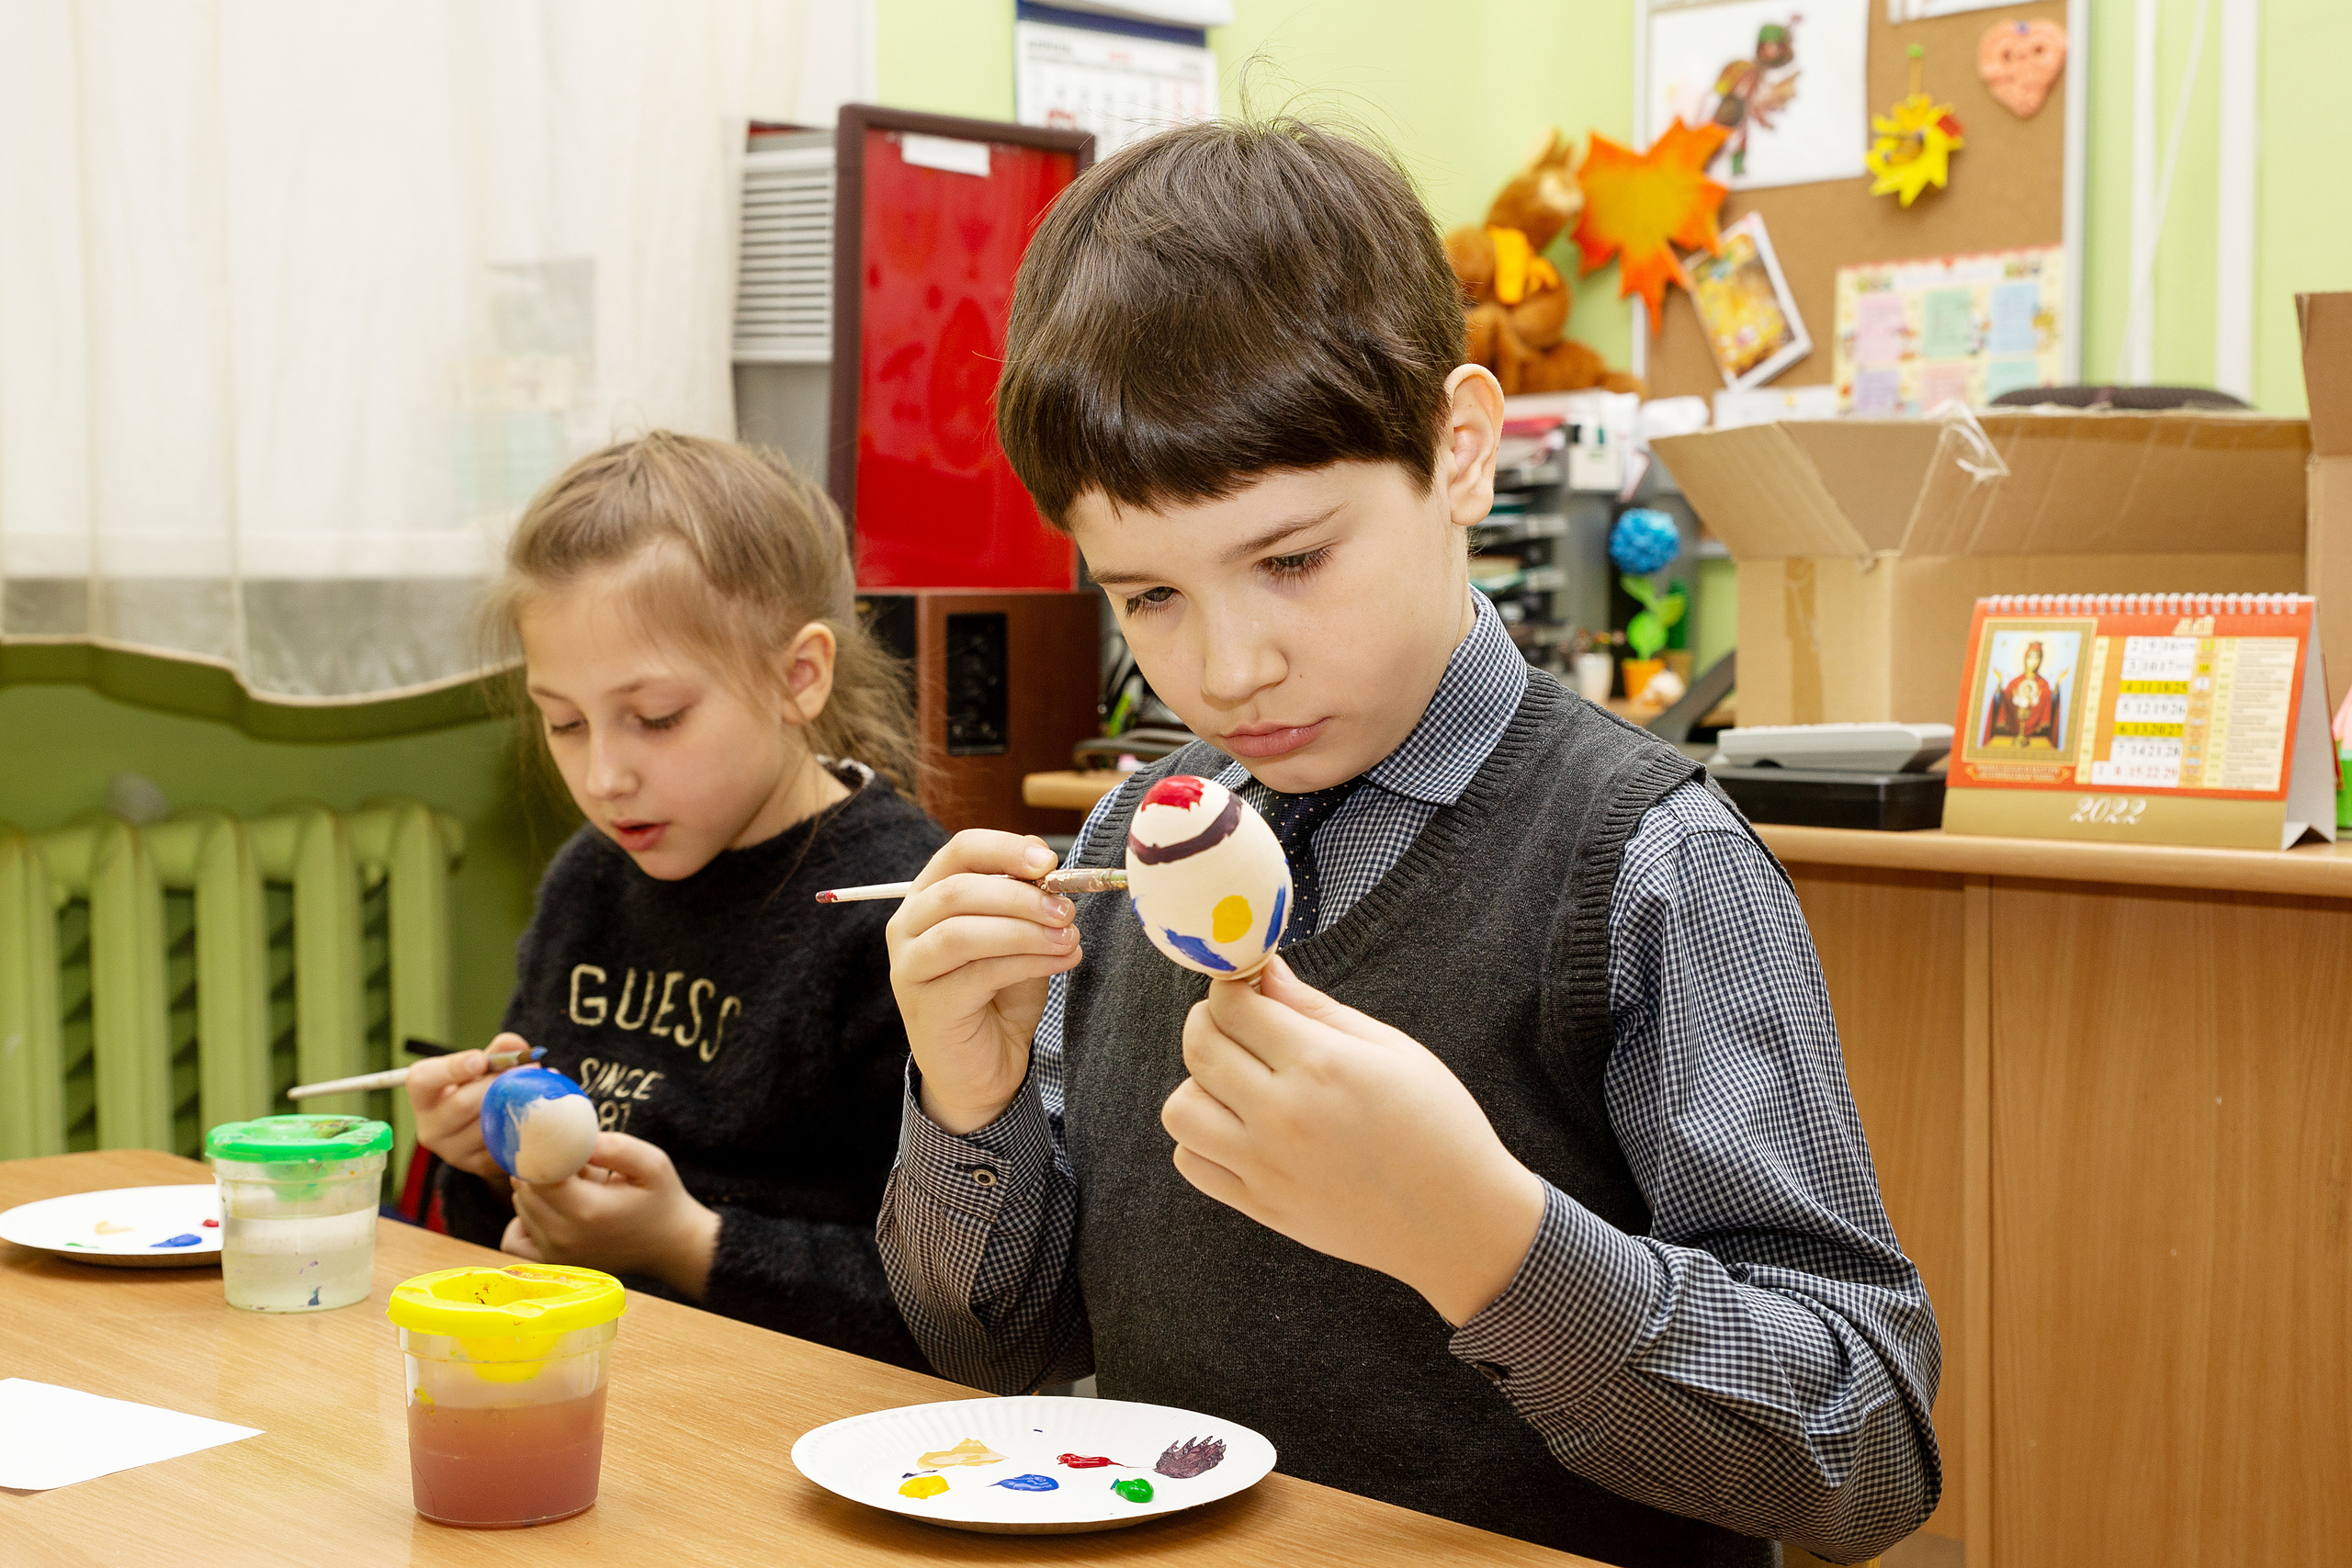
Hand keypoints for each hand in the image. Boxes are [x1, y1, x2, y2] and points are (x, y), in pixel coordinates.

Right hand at [406, 1033, 529, 1183]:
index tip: (481, 1060)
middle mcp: (430, 1128)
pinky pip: (504, 1144)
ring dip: (517, 1104)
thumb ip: (497, 1052)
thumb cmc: (477, 1087)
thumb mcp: (481, 1066)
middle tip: (529, 1067)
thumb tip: (516, 1048)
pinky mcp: (478, 1166)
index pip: (423, 1081)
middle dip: (498, 1083)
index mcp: (423, 1096)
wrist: (481, 1128)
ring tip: (536, 1087)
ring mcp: (452, 1152)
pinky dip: (525, 1125)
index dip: (452, 1068)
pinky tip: (537, 1112)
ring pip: (488, 1126)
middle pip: (462, 1104)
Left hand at [503, 1133, 721, 1298]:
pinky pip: (513, 1238)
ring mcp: (555, 1254)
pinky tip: (551, 1210)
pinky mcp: (552, 1264)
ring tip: (574, 1188)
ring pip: (520, 1207)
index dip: (540, 1152)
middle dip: (540, 1168)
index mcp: (587, 1210)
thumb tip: (575, 1137)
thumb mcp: (652, 1163)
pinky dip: (523, 1220)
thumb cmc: (662, 1200)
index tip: (556, 1139)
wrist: (671, 1246)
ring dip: (536, 1191)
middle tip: (573, 1164)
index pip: (536, 1174)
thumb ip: (615, 1147)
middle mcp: (564, 1237)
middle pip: (523, 1190)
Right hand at [886, 831, 1081, 1133]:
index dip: (1006, 848)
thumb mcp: (1018, 940)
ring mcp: (910, 966)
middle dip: (1021, 894)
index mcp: (928, 896)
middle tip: (1067, 909)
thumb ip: (1027, 907)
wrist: (984, 1070)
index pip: (960, 851)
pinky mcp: (926, 1004)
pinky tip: (1061, 961)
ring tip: (1068, 938)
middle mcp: (908, 926)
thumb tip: (1053, 877)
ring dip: (1024, 929)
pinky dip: (1027, 961)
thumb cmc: (1000, 997)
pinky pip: (977, 972)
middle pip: (959, 889)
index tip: (1050, 861)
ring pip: (962, 931)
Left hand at [1160, 956, 1546, 1325]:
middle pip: (1198, 1049)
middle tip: (1239, 1024)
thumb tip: (1264, 971)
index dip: (1230, 985)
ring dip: (1199, 1084)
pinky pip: (1191, 1162)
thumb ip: (1317, 1008)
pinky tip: (1240, 1128)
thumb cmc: (1438, 1125)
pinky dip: (1202, 1139)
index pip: (1231, 1007)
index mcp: (1322, 1065)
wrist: (1458, 1222)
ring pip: (1180, 1109)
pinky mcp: (1261, 1207)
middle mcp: (1284, 1115)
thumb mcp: (1391, 1050)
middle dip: (1208, 1021)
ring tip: (1238, 1083)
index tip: (1245, 986)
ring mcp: (1266, 1167)